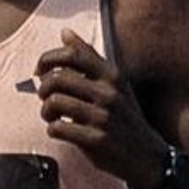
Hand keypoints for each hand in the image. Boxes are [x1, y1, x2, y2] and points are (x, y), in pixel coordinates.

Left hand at [33, 27, 167, 188]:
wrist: (147, 156)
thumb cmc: (125, 118)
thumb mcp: (114, 84)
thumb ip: (90, 59)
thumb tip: (65, 33)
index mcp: (112, 75)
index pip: (72, 55)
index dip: (48, 59)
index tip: (40, 70)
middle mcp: (108, 93)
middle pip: (57, 79)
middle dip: (43, 89)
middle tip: (45, 99)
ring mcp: (102, 117)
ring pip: (54, 103)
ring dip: (45, 111)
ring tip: (51, 117)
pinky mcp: (96, 139)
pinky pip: (58, 128)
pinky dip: (53, 130)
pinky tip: (59, 131)